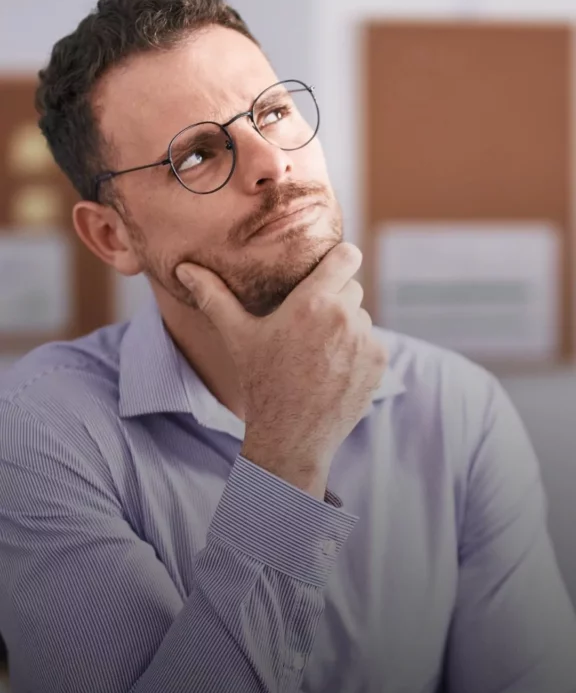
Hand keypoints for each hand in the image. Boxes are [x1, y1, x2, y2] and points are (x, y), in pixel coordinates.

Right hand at [176, 242, 386, 497]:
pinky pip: (372, 344)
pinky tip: (332, 371)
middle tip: (309, 325)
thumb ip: (214, 297)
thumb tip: (184, 268)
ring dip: (346, 328)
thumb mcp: (237, 337)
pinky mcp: (378, 363)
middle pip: (351, 288)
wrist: (290, 437)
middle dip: (334, 299)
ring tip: (318, 353)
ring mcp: (366, 341)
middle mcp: (345, 317)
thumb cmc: (261, 383)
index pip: (348, 255)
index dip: (340, 259)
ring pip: (362, 318)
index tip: (329, 268)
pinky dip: (357, 354)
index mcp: (313, 302)